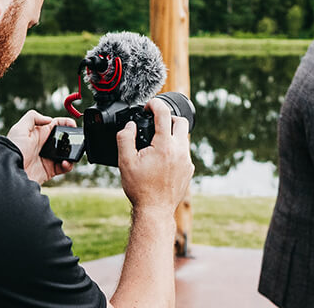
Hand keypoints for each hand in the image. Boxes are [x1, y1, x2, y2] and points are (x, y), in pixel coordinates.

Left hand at [6, 110, 75, 184]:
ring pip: (66, 153)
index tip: (73, 125)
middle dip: (72, 139)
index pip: (56, 125)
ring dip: (72, 153)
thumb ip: (33, 117)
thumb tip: (49, 119)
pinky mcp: (50, 170)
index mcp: (39, 133)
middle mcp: (45, 145)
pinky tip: (65, 163)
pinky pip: (64, 167)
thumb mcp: (19, 129)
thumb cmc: (13, 149)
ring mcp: (48, 158)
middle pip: (64, 139)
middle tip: (76, 141)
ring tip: (71, 154)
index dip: (66, 123)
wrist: (10, 172)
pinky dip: (68, 165)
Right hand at [116, 99, 193, 214]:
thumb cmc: (140, 188)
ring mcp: (187, 160)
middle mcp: (180, 150)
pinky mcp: (189, 169)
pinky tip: (162, 158)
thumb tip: (129, 125)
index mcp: (164, 145)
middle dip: (167, 117)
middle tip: (154, 123)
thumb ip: (125, 138)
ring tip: (156, 143)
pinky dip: (175, 148)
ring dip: (171, 134)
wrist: (155, 210)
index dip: (155, 104)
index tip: (148, 106)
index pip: (163, 113)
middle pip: (180, 121)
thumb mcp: (125, 161)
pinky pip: (184, 151)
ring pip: (184, 137)